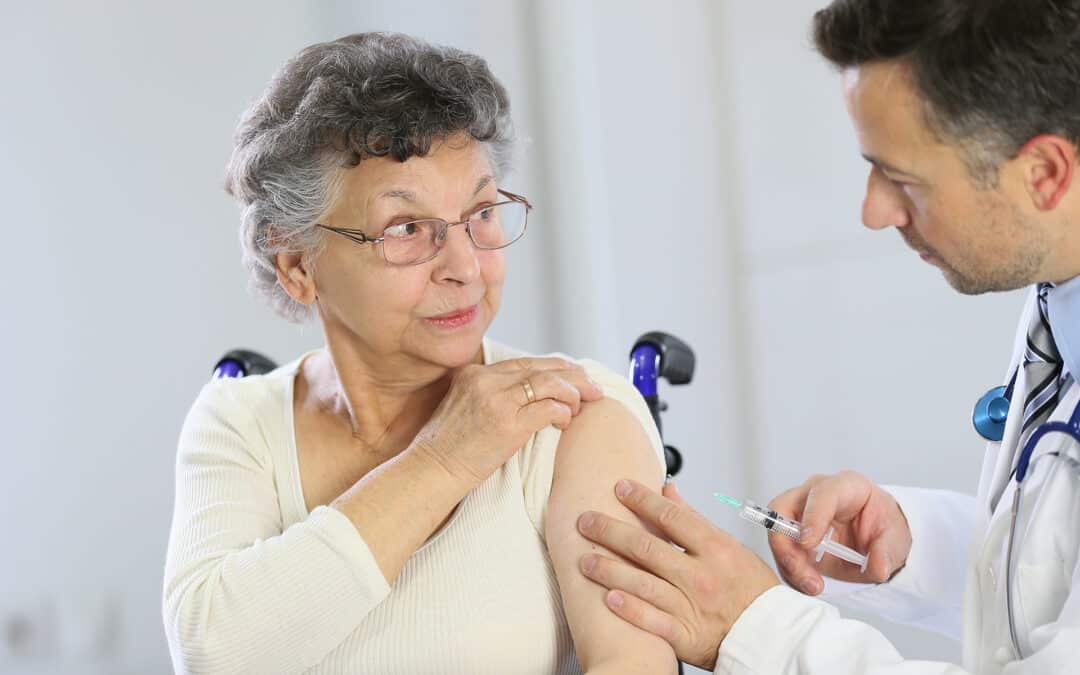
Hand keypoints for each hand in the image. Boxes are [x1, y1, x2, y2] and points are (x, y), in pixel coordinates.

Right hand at [412, 357, 602, 487]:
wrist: (431, 471)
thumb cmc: (449, 447)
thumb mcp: (463, 406)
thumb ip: (490, 392)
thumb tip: (527, 392)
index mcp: (475, 373)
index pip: (526, 362)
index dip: (556, 367)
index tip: (575, 376)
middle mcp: (486, 380)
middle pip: (543, 367)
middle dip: (574, 377)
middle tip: (594, 389)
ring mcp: (497, 401)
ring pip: (551, 383)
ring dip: (573, 394)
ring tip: (582, 407)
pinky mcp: (508, 424)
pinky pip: (549, 408)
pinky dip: (564, 413)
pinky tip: (565, 422)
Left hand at [576, 480, 778, 670]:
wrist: (771, 637)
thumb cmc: (752, 590)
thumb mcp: (730, 547)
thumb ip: (694, 520)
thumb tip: (667, 490)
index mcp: (716, 550)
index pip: (671, 517)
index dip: (642, 499)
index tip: (619, 487)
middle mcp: (702, 576)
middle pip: (647, 548)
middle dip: (611, 531)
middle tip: (585, 520)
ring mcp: (692, 607)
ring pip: (643, 583)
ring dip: (609, 569)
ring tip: (584, 559)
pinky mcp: (685, 636)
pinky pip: (652, 621)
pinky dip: (629, 608)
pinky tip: (607, 596)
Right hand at [767, 470, 910, 594]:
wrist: (877, 540)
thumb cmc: (883, 528)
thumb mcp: (896, 539)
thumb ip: (887, 552)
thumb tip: (877, 567)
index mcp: (845, 486)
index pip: (821, 493)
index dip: (812, 516)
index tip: (809, 543)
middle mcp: (815, 494)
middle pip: (783, 508)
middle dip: (786, 542)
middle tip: (801, 569)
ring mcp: (799, 513)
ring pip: (777, 532)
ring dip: (789, 562)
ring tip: (812, 585)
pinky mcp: (792, 536)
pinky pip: (782, 552)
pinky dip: (790, 571)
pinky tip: (807, 584)